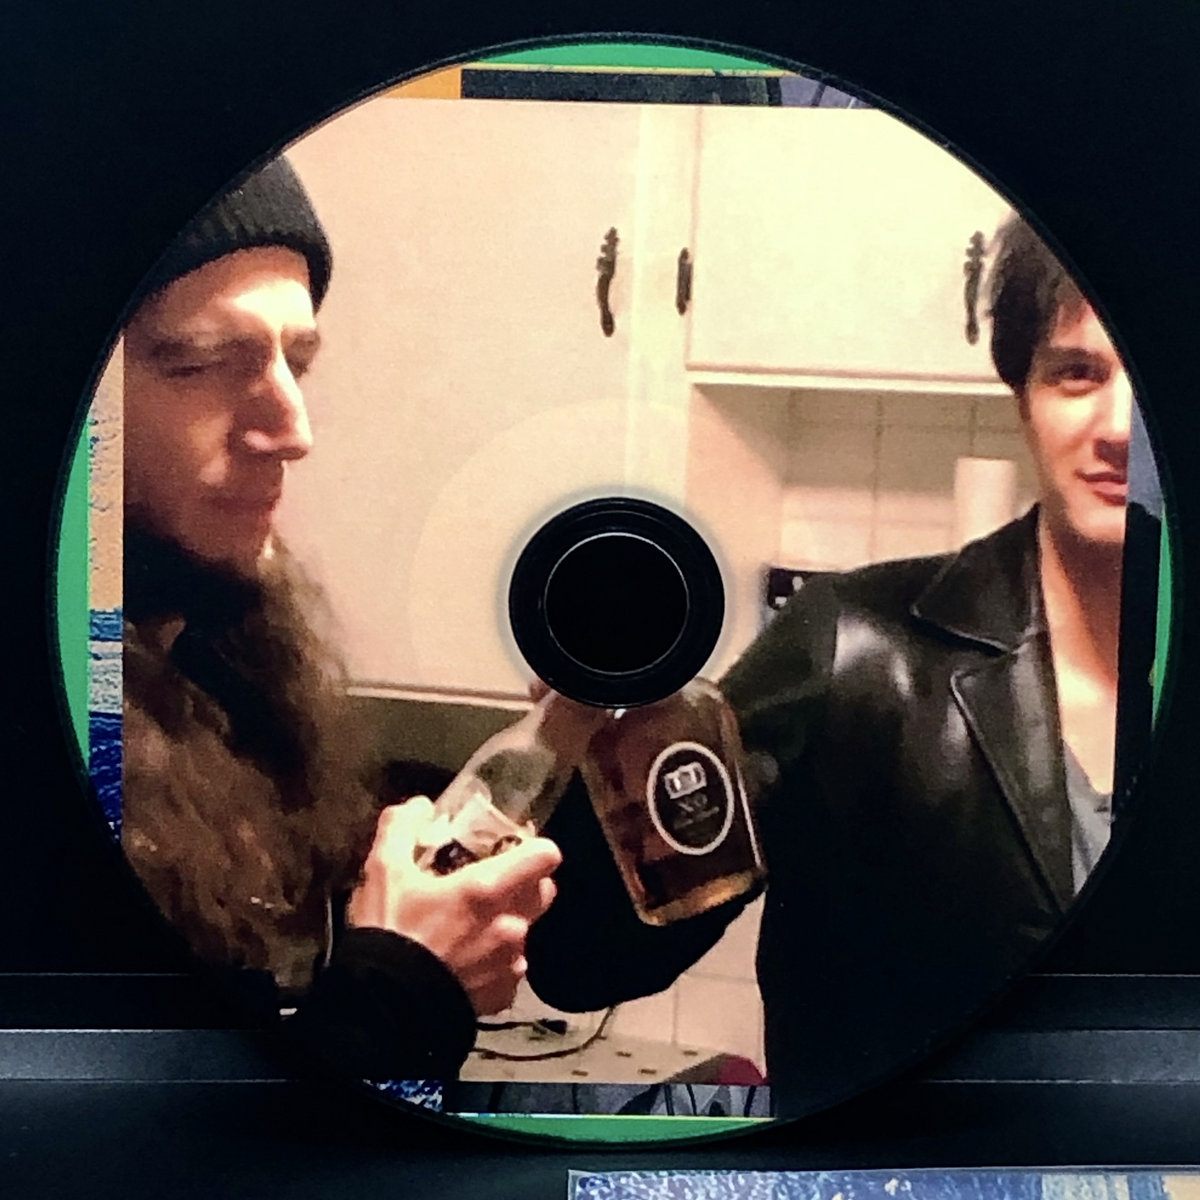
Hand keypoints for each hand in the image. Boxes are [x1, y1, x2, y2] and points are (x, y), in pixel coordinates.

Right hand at [346, 798, 561, 1014]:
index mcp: (490, 888)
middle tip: (490, 883)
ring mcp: (511, 963)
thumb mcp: (384, 871)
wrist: (384, 1010)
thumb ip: (402, 827)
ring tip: (470, 927)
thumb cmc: (389, 933)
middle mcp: (512, 925)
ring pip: (526, 931)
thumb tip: (421, 805)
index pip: (546, 855)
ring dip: (508, 924)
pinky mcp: (503, 995)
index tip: (511, 848)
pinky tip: (465, 962)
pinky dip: (496, 962)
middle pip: (544, 892)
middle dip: (525, 883)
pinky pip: (512, 969)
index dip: (533, 847)